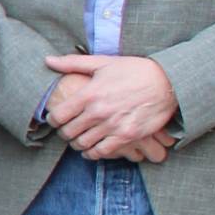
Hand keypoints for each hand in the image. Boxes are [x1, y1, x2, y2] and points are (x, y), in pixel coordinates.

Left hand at [44, 53, 177, 161]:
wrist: (167, 82)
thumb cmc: (133, 70)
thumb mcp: (103, 63)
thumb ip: (73, 63)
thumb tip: (47, 61)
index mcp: (89, 94)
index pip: (57, 116)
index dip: (52, 120)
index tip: (56, 119)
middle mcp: (98, 112)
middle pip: (67, 132)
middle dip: (64, 132)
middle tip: (67, 130)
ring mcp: (113, 126)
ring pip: (82, 144)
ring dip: (77, 143)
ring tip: (79, 139)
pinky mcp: (127, 136)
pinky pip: (102, 152)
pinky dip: (93, 153)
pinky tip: (92, 148)